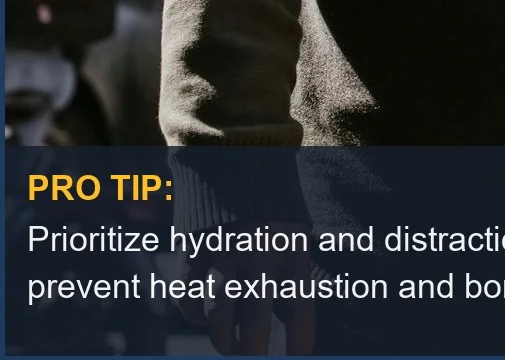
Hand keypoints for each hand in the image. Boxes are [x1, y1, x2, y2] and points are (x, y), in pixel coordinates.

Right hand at [176, 224, 315, 354]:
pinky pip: (189, 299)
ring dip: (223, 341)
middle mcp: (260, 258)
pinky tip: (204, 318)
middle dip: (252, 354)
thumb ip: (291, 285)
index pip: (301, 313)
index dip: (300, 346)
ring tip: (231, 347)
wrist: (241, 175)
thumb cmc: (276, 224)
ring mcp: (226, 256)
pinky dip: (194, 315)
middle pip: (255, 325)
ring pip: (218, 318)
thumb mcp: (297, 245)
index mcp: (294, 256)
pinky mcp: (196, 253)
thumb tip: (294, 339)